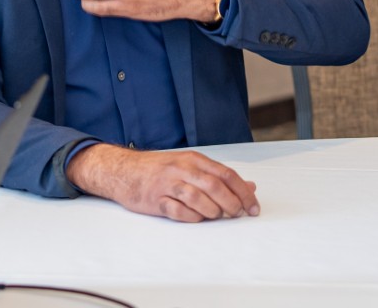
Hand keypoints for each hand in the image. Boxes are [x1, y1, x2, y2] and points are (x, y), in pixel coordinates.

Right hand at [66, 143, 259, 221]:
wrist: (124, 170)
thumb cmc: (161, 169)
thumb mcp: (191, 166)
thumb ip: (219, 176)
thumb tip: (249, 187)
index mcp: (194, 159)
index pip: (226, 174)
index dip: (243, 192)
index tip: (253, 208)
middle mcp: (182, 168)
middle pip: (214, 185)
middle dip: (231, 203)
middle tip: (238, 214)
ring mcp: (167, 183)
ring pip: (196, 197)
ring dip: (211, 210)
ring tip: (216, 216)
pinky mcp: (154, 199)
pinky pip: (176, 210)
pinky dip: (190, 217)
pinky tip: (195, 218)